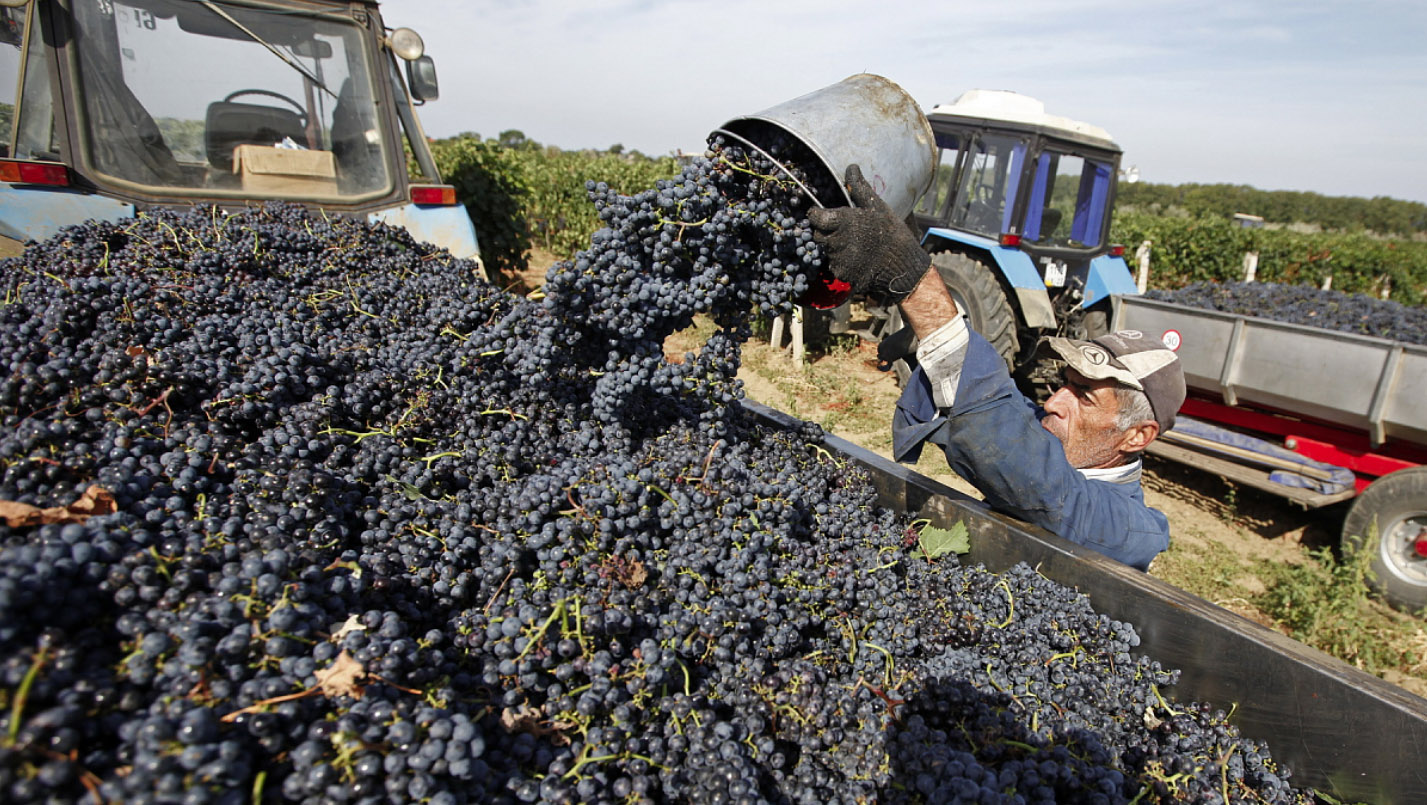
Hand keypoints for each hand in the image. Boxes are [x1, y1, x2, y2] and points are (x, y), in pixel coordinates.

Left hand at [808, 164, 929, 302]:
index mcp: (842, 221)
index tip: (824, 214)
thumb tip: (851, 168)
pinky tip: (859, 257)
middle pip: (818, 234)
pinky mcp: (841, 274)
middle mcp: (835, 241)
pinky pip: (835, 264)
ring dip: (836, 245)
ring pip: (827, 249)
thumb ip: (859, 188)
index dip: (817, 214)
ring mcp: (837, 259)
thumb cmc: (891, 233)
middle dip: (827, 231)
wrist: (902, 267)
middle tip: (845, 230)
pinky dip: (843, 260)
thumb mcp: (877, 206)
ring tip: (858, 244)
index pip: (815, 217)